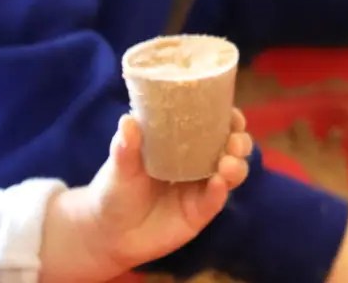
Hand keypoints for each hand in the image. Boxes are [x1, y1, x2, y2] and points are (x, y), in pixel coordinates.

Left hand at [38, 111, 250, 281]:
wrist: (108, 234)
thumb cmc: (115, 190)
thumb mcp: (120, 167)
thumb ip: (126, 146)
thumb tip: (128, 120)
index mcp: (183, 143)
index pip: (214, 124)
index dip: (228, 117)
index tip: (231, 113)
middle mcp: (199, 163)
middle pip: (232, 147)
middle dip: (240, 141)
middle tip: (233, 141)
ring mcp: (202, 188)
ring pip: (233, 172)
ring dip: (236, 165)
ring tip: (227, 164)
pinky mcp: (200, 213)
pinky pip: (216, 199)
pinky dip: (220, 190)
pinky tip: (217, 183)